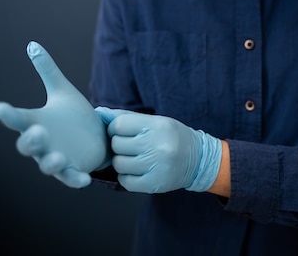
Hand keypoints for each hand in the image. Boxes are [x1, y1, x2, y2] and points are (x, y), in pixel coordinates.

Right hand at [0, 41, 109, 187]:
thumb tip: (33, 45)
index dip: (7, 114)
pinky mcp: (74, 170)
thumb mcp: (62, 91)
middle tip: (38, 131)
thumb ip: (47, 71)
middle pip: (27, 146)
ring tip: (59, 157)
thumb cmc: (74, 116)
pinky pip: (72, 178)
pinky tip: (85, 179)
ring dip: (51, 162)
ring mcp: (57, 159)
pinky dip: (76, 179)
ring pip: (48, 165)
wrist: (97, 137)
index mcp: (36, 123)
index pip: (17, 119)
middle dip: (31, 140)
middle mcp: (43, 143)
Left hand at [95, 107, 221, 193]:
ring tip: (133, 158)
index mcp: (157, 126)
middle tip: (130, 146)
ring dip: (121, 161)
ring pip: (119, 164)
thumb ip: (126, 117)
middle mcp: (157, 146)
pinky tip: (136, 171)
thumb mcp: (154, 121)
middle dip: (118, 145)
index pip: (119, 125)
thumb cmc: (171, 137)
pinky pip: (125, 181)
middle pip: (117, 144)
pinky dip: (126, 177)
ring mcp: (156, 166)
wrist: (199, 160)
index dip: (114, 129)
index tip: (121, 132)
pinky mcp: (155, 184)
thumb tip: (99, 113)